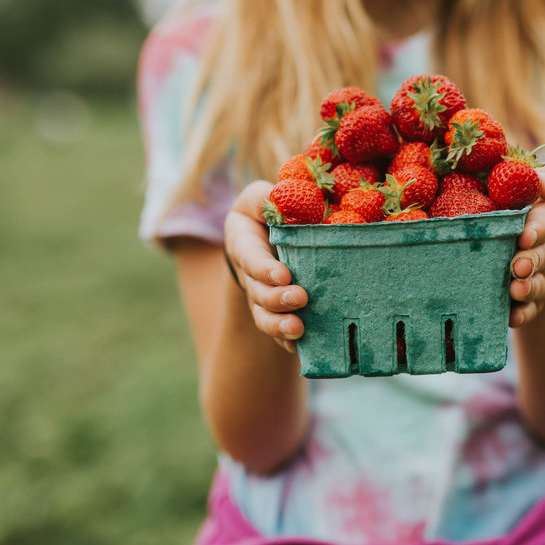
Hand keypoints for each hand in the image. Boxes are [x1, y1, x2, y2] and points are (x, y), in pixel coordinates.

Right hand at [223, 181, 308, 352]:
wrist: (268, 235)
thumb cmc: (269, 212)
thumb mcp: (261, 198)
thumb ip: (266, 198)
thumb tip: (280, 195)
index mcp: (244, 243)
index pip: (250, 258)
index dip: (263, 269)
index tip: (283, 275)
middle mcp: (249, 274)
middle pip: (257, 292)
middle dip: (276, 298)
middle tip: (300, 298)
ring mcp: (261, 295)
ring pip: (264, 315)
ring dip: (279, 324)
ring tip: (298, 329)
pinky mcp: (276, 310)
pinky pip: (277, 330)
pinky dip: (286, 340)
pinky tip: (299, 348)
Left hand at [508, 162, 544, 327]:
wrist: (540, 239)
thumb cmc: (530, 202)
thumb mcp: (542, 182)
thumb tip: (539, 179)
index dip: (540, 226)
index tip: (525, 233)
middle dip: (533, 259)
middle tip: (519, 265)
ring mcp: (544, 271)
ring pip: (539, 281)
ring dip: (529, 287)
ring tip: (516, 289)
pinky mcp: (535, 294)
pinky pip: (532, 306)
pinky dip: (523, 312)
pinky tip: (512, 316)